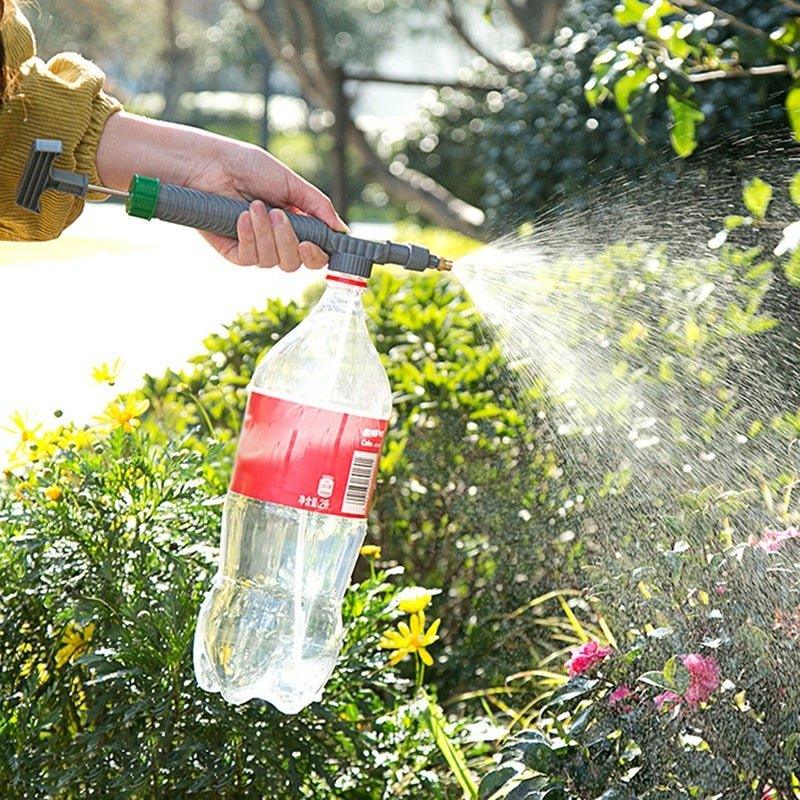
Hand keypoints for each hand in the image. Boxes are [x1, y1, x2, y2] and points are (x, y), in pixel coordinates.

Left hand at [184, 141, 345, 269]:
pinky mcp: (235, 252)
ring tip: (254, 206)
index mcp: (295, 225)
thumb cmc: (248, 167)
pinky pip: (250, 259)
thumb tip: (341, 229)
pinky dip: (248, 237)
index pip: (314, 254)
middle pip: (295, 263)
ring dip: (266, 233)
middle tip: (278, 214)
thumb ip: (318, 206)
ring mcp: (256, 248)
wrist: (211, 164)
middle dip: (288, 240)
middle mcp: (277, 241)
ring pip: (273, 261)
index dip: (317, 255)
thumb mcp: (290, 183)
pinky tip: (241, 216)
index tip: (312, 243)